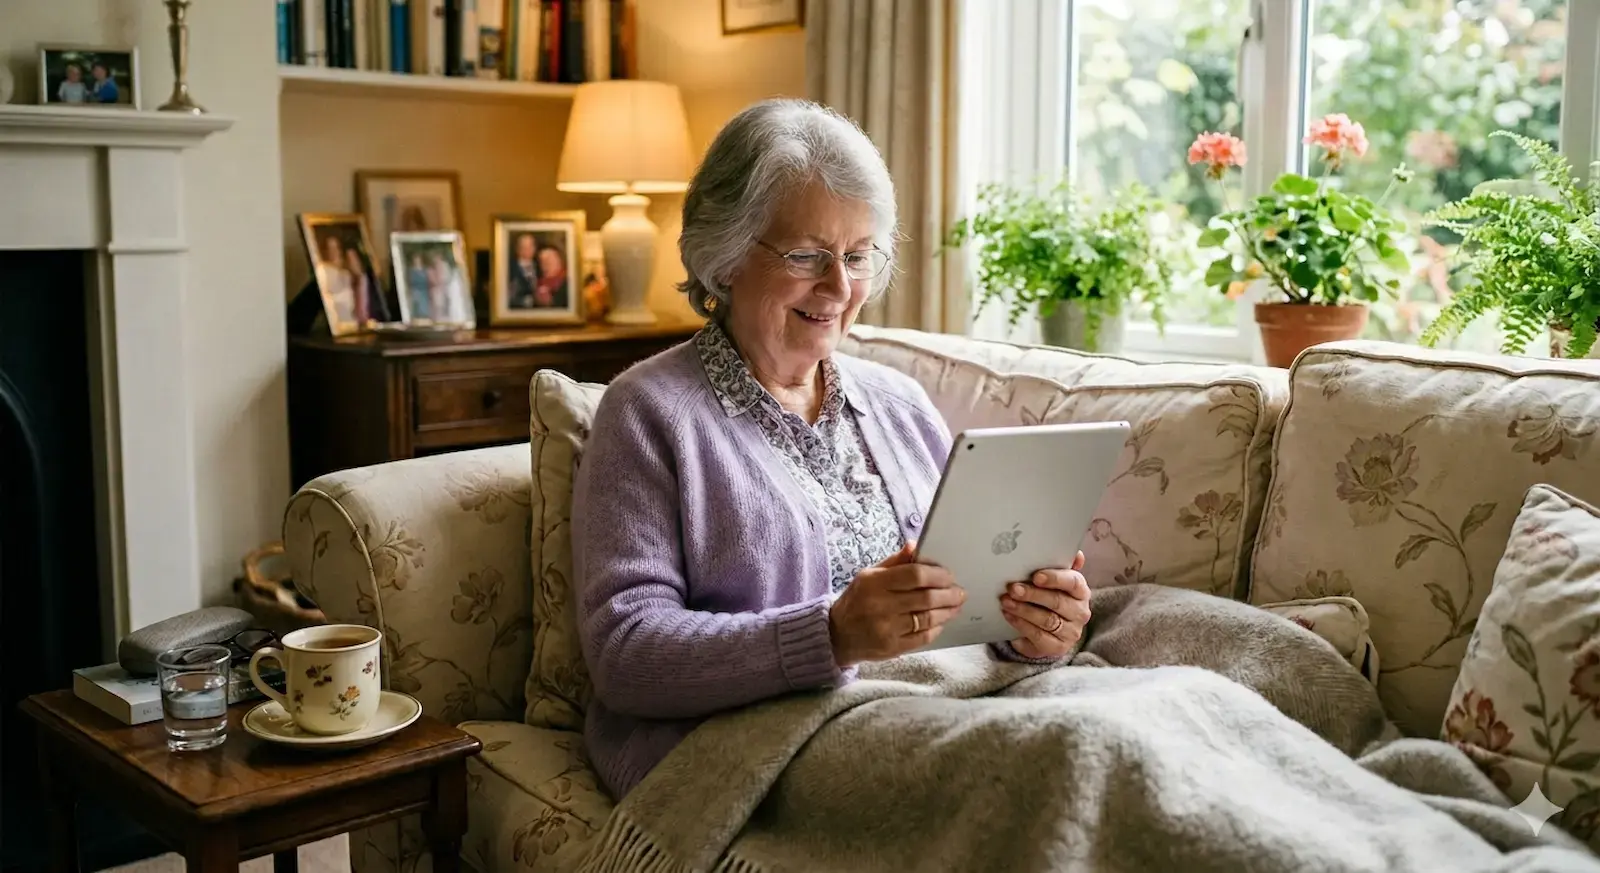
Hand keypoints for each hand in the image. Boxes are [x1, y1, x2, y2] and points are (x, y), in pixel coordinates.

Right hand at [829, 542, 965, 667]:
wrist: (836, 635)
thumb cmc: (856, 601)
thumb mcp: (869, 575)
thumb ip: (894, 562)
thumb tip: (915, 546)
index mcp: (874, 583)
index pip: (915, 575)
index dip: (937, 575)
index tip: (948, 576)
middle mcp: (880, 606)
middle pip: (926, 598)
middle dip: (949, 594)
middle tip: (960, 592)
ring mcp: (887, 629)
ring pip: (928, 619)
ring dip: (947, 611)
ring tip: (956, 605)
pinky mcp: (892, 648)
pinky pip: (923, 637)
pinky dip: (936, 628)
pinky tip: (941, 621)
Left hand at [1001, 551, 1090, 659]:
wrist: (1048, 631)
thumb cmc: (1050, 599)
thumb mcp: (1055, 582)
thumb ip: (1062, 565)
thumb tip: (1077, 555)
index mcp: (1081, 591)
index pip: (1073, 582)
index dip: (1055, 578)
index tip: (1035, 576)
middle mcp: (1080, 612)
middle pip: (1057, 602)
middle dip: (1032, 594)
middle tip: (1012, 588)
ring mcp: (1070, 632)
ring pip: (1046, 620)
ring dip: (1023, 610)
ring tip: (1005, 601)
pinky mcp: (1057, 647)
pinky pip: (1038, 636)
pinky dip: (1021, 625)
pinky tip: (1009, 616)